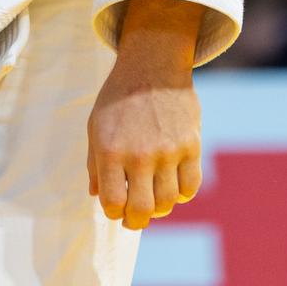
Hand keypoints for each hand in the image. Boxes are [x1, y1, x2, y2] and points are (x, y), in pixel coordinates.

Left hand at [87, 8, 203, 230]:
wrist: (152, 66)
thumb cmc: (118, 99)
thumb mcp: (96, 126)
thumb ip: (95, 164)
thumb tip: (96, 196)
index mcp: (110, 150)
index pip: (113, 203)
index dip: (114, 213)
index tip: (116, 208)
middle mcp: (140, 154)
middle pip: (143, 210)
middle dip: (136, 220)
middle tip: (135, 217)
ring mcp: (168, 151)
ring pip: (169, 202)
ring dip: (160, 207)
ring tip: (153, 197)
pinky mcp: (191, 145)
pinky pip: (191, 187)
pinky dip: (182, 193)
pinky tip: (172, 184)